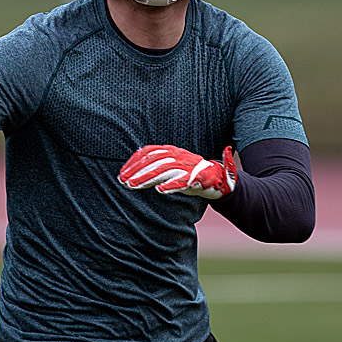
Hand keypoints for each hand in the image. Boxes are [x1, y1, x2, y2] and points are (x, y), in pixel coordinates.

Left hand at [118, 145, 236, 199]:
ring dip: (147, 178)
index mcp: (172, 151)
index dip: (134, 161)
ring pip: (165, 170)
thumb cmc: (190, 175)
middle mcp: (179, 156)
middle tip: (123, 181)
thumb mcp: (171, 169)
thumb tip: (133, 172)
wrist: (219, 179)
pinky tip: (160, 190)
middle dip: (137, 171)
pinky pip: (183, 181)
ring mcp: (189, 166)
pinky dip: (171, 185)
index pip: (149, 151)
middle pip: (154, 160)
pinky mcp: (198, 178)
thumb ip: (156, 168)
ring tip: (133, 186)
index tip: (122, 173)